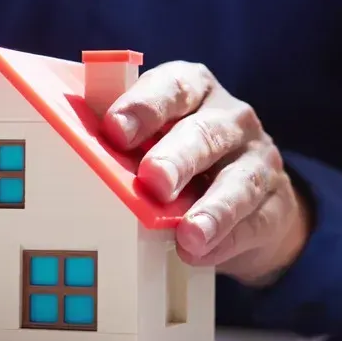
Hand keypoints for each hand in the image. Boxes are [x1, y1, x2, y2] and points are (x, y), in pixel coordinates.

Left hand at [101, 62, 309, 285]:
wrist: (249, 196)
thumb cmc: (182, 155)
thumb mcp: (154, 136)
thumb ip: (120, 137)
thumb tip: (66, 142)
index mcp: (194, 91)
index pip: (172, 88)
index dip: (144, 107)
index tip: (115, 131)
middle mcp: (231, 119)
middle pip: (206, 135)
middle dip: (177, 158)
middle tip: (153, 181)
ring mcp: (258, 161)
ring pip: (238, 182)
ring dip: (212, 209)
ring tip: (188, 234)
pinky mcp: (274, 205)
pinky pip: (253, 222)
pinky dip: (227, 241)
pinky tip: (202, 252)